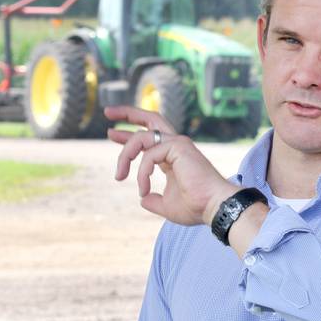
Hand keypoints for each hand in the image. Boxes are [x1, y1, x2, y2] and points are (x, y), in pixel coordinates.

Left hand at [105, 106, 239, 225]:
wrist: (213, 207)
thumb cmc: (196, 208)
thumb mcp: (167, 206)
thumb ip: (154, 201)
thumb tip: (143, 199)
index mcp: (174, 157)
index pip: (149, 139)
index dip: (128, 136)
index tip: (112, 134)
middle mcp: (176, 146)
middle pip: (151, 119)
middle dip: (128, 113)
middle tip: (107, 112)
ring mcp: (178, 144)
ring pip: (142, 136)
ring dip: (125, 154)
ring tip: (119, 175)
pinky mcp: (179, 147)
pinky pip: (149, 154)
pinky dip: (142, 172)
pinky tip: (144, 188)